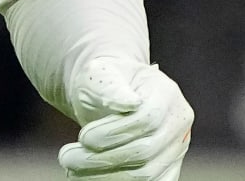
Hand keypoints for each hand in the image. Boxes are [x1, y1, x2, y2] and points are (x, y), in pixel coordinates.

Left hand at [58, 57, 192, 180]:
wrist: (107, 95)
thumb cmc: (103, 81)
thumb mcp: (100, 73)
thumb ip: (111, 87)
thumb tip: (129, 103)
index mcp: (166, 94)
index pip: (147, 120)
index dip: (113, 133)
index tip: (83, 137)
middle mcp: (177, 123)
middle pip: (145, 152)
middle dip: (101, 159)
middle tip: (66, 157)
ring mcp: (175, 148)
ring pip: (146, 175)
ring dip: (105, 176)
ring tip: (72, 170)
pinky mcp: (167, 168)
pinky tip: (89, 178)